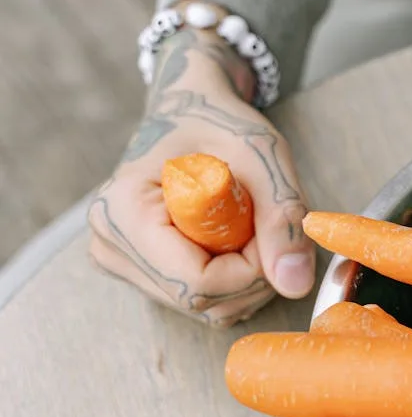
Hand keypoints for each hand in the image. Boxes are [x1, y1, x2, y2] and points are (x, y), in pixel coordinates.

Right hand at [87, 26, 314, 326]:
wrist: (189, 108)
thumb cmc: (219, 120)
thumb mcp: (261, 155)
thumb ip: (282, 218)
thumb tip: (295, 284)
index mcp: (122, 211)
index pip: (196, 283)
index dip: (250, 268)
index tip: (267, 226)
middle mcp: (110, 245)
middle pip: (202, 301)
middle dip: (252, 273)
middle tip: (263, 221)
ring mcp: (123, 262)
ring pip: (207, 308)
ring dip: (248, 277)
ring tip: (247, 223)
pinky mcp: (143, 273)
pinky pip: (204, 301)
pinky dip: (235, 280)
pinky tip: (235, 239)